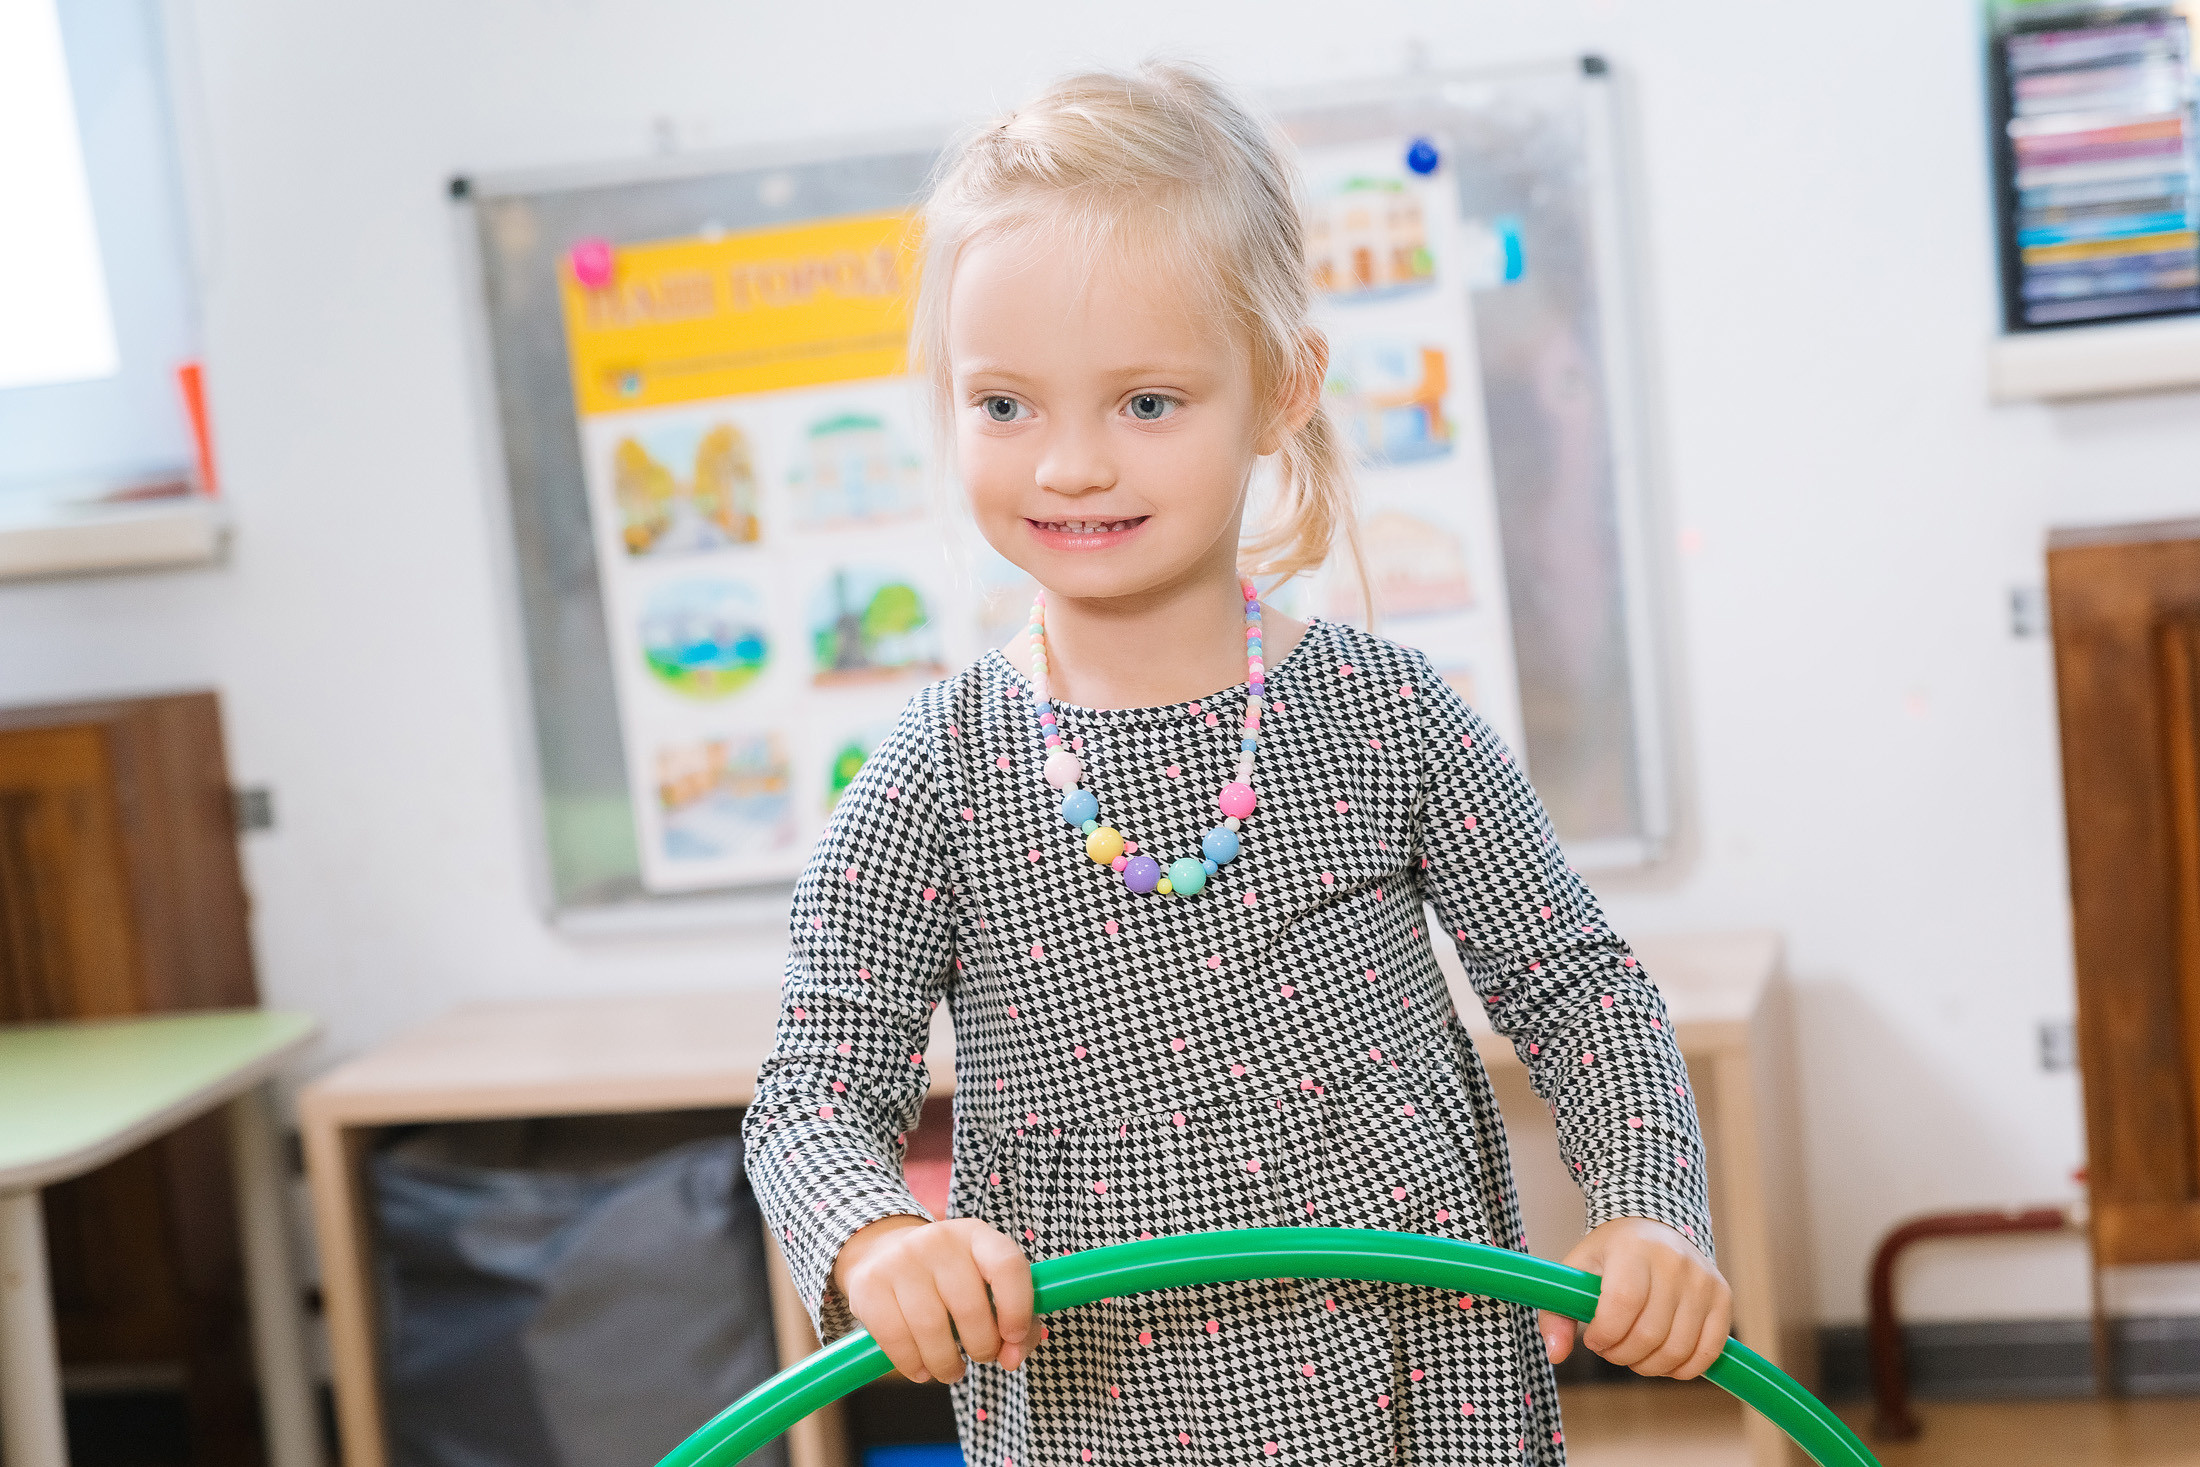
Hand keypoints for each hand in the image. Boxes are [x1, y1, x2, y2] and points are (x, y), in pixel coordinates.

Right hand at [832, 1216, 1034, 1383]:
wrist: (882, 1251)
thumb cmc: (949, 1279)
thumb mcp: (985, 1284)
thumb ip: (1017, 1322)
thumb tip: (1012, 1359)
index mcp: (976, 1236)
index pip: (1007, 1266)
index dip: (1018, 1308)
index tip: (1013, 1338)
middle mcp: (938, 1240)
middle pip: (969, 1307)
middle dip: (982, 1348)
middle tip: (981, 1358)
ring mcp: (900, 1259)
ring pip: (931, 1328)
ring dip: (947, 1365)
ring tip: (951, 1371)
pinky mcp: (869, 1284)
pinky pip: (895, 1338)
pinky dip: (912, 1364)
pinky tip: (921, 1369)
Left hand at [1538, 1217, 1730, 1379]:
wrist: (1656, 1225)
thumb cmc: (1612, 1254)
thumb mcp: (1577, 1270)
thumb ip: (1557, 1312)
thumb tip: (1556, 1355)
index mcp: (1633, 1249)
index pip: (1622, 1304)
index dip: (1605, 1334)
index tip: (1593, 1339)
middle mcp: (1674, 1262)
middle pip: (1649, 1333)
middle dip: (1622, 1354)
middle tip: (1611, 1348)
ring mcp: (1703, 1280)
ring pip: (1678, 1349)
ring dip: (1649, 1366)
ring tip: (1633, 1353)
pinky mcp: (1723, 1298)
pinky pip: (1708, 1351)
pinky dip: (1682, 1369)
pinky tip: (1662, 1359)